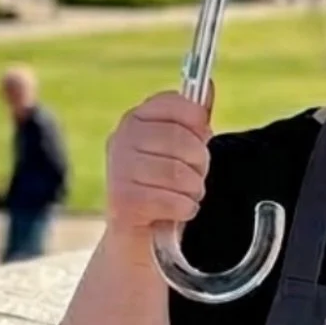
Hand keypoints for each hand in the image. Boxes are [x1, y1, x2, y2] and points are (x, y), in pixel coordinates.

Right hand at [104, 85, 213, 255]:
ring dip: (194, 191)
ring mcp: (118, 170)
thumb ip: (193, 120)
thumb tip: (207, 84)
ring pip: (179, 174)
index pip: (179, 104)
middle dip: (200, 165)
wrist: (142, 239)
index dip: (199, 126)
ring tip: (185, 197)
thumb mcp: (182, 151)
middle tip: (193, 178)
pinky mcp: (121, 202)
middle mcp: (121, 139)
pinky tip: (176, 212)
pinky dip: (185, 210)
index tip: (200, 141)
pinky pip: (172, 201)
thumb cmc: (165, 188)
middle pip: (183, 141)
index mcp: (136, 118)